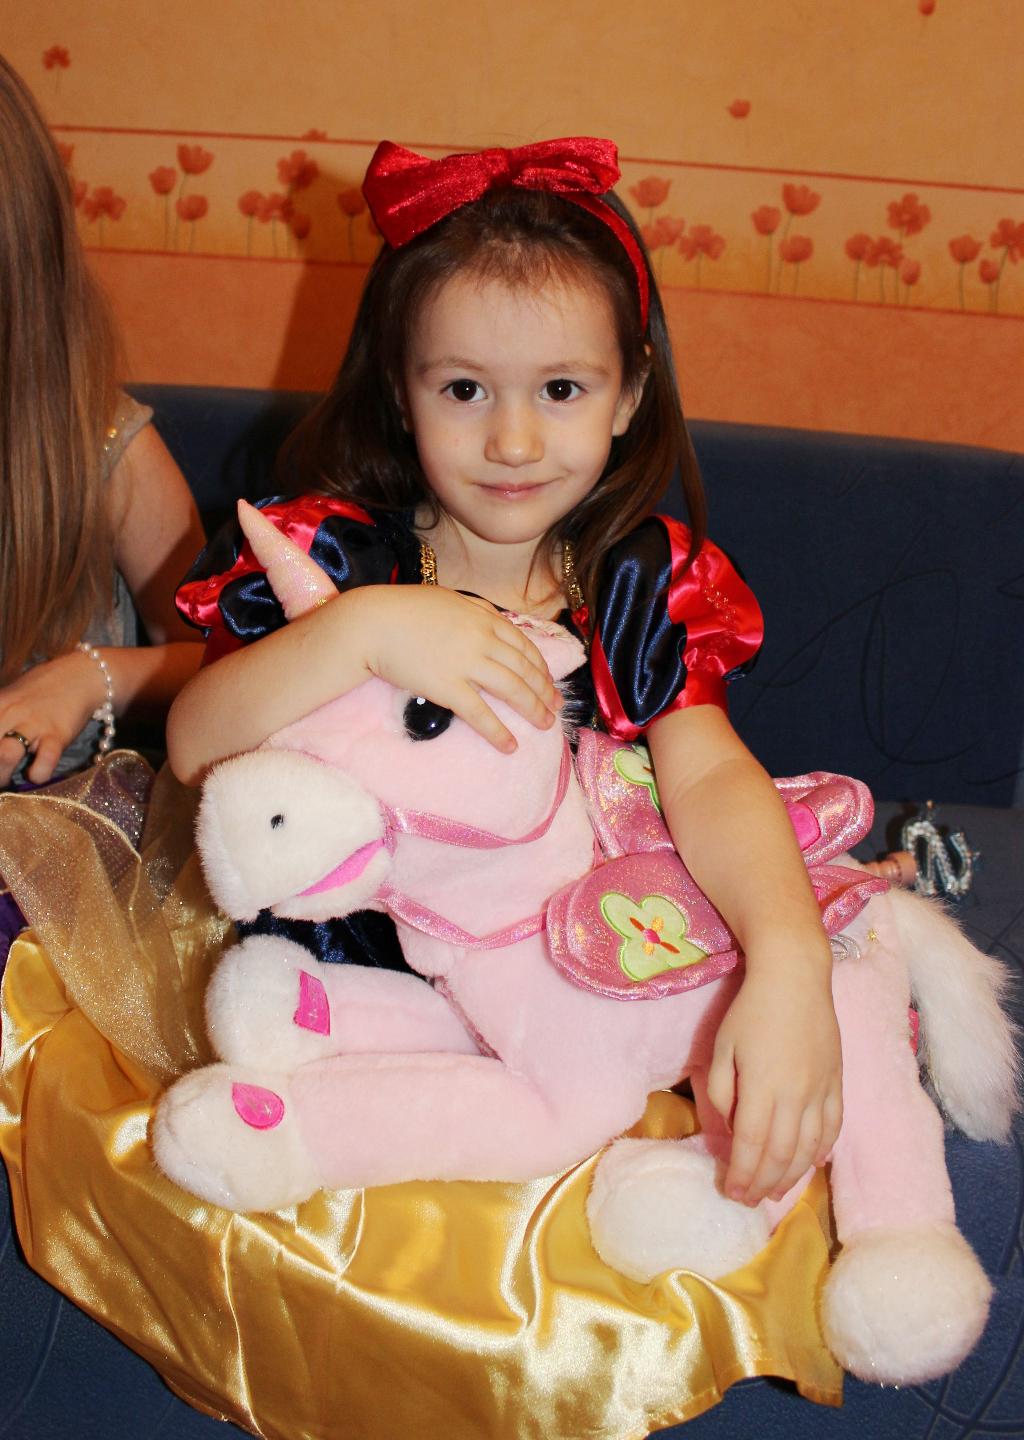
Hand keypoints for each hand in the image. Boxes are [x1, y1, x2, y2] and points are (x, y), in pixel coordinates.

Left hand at [0, 651, 104, 785]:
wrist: (82, 674)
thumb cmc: (45, 688)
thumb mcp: (12, 696)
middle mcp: (10, 713)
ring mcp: (33, 724)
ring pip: (6, 755)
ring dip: (2, 774)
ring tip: (8, 779)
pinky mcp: (57, 734)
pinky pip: (44, 761)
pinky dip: (38, 774)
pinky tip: (37, 774)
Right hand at [354, 586, 562, 752]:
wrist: (373, 622)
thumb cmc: (404, 610)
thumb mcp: (448, 601)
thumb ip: (473, 614)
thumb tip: (491, 626)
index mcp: (484, 617)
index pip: (524, 646)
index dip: (541, 668)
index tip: (549, 683)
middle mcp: (482, 639)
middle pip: (524, 669)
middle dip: (545, 691)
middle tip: (556, 708)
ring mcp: (466, 663)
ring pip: (512, 690)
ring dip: (533, 709)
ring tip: (545, 726)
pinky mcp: (447, 687)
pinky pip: (480, 713)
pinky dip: (498, 732)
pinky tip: (510, 746)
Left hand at [706, 957, 841, 1206]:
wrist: (795, 977)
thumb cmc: (751, 1009)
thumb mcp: (721, 1047)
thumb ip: (723, 1091)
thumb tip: (729, 1128)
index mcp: (762, 1086)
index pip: (750, 1143)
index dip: (742, 1173)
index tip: (731, 1192)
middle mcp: (795, 1094)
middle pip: (780, 1153)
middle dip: (763, 1183)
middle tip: (749, 1200)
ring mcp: (821, 1090)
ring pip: (809, 1147)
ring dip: (792, 1176)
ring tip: (775, 1192)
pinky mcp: (838, 1082)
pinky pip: (833, 1127)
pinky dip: (822, 1152)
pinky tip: (810, 1164)